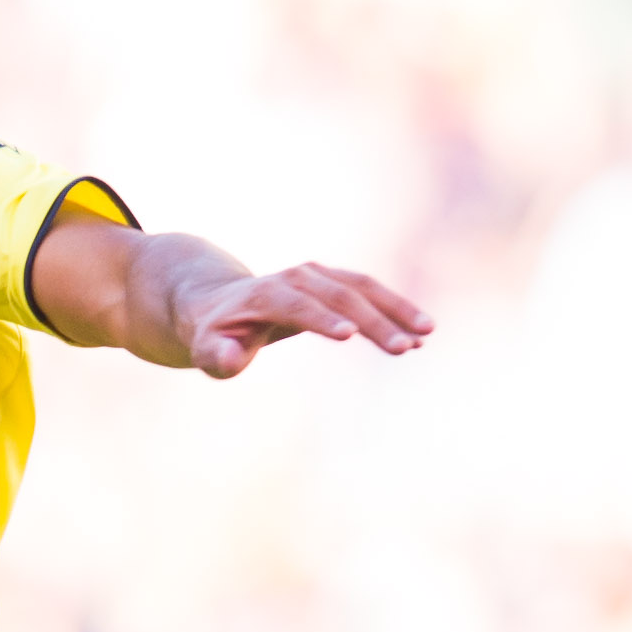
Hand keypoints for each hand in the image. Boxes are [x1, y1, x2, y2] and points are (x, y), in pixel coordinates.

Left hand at [182, 261, 431, 377]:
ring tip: (425, 335)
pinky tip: (420, 331)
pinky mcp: (333, 280)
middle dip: (374, 322)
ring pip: (363, 288)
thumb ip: (217, 356)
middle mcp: (296, 276)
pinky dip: (395, 308)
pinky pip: (369, 291)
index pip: (298, 306)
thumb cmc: (214, 333)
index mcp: (265, 293)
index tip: (351, 336)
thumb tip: (231, 357)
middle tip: (404, 348)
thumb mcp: (206, 348)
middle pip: (339, 296)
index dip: (322, 320)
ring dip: (396, 310)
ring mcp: (318, 275)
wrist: (219, 303)